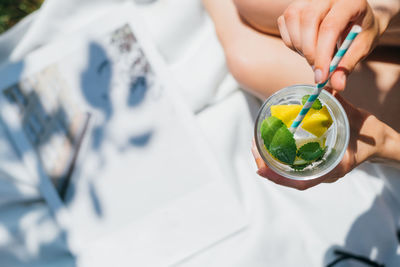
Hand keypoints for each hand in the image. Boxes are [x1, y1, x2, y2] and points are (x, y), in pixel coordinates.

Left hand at [252, 91, 383, 189]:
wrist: (379, 142)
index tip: (260, 169)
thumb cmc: (369, 134)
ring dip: (272, 164)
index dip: (279, 177)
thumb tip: (323, 88)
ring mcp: (322, 169)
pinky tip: (273, 146)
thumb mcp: (355, 118)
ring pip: (292, 174)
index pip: (301, 182)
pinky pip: (298, 165)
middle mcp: (324, 172)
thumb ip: (337, 104)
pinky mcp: (321, 162)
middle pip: (291, 179)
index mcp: (333, 168)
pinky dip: (282, 158)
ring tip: (257, 147)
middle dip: (269, 168)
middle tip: (254, 149)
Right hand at [277, 0, 384, 90]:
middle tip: (317, 71)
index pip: (330, 27)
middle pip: (308, 21)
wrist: (355, 18)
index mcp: (349, 1)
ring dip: (299, 47)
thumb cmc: (360, 31)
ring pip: (292, 21)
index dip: (323, 54)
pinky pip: (283, 24)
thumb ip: (348, 65)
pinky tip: (305, 46)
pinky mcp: (294, 6)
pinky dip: (291, 42)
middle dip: (310, 52)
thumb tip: (336, 86)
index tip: (321, 77)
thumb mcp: (361, 47)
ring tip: (314, 55)